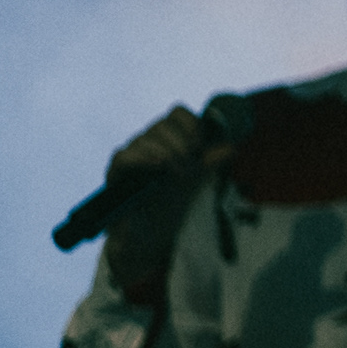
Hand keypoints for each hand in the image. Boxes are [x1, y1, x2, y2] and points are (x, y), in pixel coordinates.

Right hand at [98, 105, 226, 302]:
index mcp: (167, 139)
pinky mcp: (115, 172)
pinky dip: (143, 157)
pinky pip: (124, 155)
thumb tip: (231, 147)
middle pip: (163, 123)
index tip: (201, 147)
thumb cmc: (171, 203)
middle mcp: (147, 142)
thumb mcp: (195, 180)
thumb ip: (210, 162)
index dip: (192, 124)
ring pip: (145, 137)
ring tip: (178, 173)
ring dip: (167, 152)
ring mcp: (129, 155)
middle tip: (190, 167)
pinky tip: (158, 166)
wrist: (151, 234)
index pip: (177, 113)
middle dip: (182, 143)